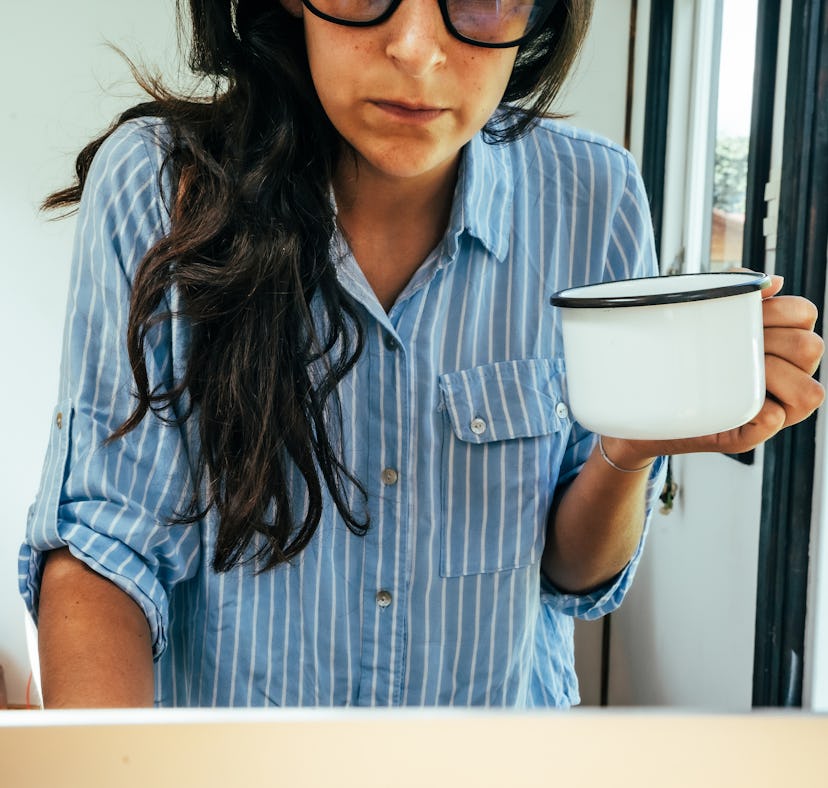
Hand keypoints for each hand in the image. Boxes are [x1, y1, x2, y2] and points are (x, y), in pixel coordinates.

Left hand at [605, 275, 824, 463]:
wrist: (642, 404)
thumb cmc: (680, 359)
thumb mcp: (702, 319)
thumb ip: (735, 294)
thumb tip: (773, 282)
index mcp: (782, 344)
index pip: (805, 314)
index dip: (779, 308)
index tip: (746, 314)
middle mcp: (789, 377)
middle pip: (810, 347)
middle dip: (771, 339)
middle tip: (732, 345)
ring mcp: (774, 410)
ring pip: (809, 391)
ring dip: (773, 373)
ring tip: (735, 371)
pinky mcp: (748, 435)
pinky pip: (772, 420)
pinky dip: (759, 410)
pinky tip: (734, 401)